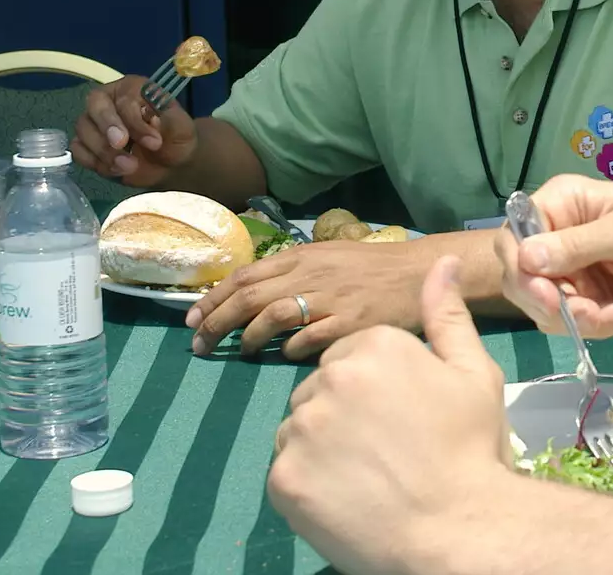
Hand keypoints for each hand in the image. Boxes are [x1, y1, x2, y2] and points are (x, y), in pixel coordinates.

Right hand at [70, 74, 197, 185]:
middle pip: (94, 107)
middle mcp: (109, 100)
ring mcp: (94, 122)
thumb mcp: (181, 126)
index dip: (136, 122)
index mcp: (132, 89)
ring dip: (104, 151)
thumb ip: (169, 118)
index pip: (125, 100)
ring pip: (84, 130)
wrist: (170, 163)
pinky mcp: (87, 145)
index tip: (154, 142)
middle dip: (108, 128)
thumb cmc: (175, 137)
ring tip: (130, 166)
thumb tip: (151, 120)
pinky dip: (95, 162)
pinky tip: (116, 170)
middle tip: (122, 146)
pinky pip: (78, 151)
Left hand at [186, 239, 426, 358]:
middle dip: (216, 322)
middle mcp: (310, 274)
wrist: (420, 274)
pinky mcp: (350, 324)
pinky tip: (285, 356)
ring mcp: (330, 299)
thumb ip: (294, 273)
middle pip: (249, 297)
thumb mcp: (330, 258)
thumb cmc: (374, 269)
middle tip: (199, 344)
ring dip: (248, 338)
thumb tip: (253, 295)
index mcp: (303, 257)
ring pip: (272, 317)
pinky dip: (290, 349)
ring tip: (240, 352)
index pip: (244, 276)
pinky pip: (308, 339)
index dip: (212, 298)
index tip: (192, 319)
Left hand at [268, 258, 510, 574]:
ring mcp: (301, 429)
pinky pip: (287, 471)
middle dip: (344, 414)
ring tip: (366, 476)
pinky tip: (346, 498)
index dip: (378, 389)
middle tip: (385, 449)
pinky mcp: (282, 478)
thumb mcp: (474, 373)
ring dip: (323, 447)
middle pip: (321, 390)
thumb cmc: (470, 449)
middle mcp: (330, 378)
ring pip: (300, 429)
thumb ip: (447, 314)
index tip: (403, 418)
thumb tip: (443, 262)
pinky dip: (310, 485)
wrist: (457, 529)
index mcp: (374, 345)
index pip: (352, 356)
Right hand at [494, 174, 612, 337]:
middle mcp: (555, 239)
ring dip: (584, 318)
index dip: (519, 265)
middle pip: (519, 277)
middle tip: (588, 312)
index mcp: (562, 205)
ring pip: (542, 309)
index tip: (544, 294)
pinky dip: (603, 325)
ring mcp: (567, 276)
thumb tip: (527, 257)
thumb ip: (578, 245)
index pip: (514, 233)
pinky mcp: (582, 306)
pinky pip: (570, 327)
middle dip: (552, 303)